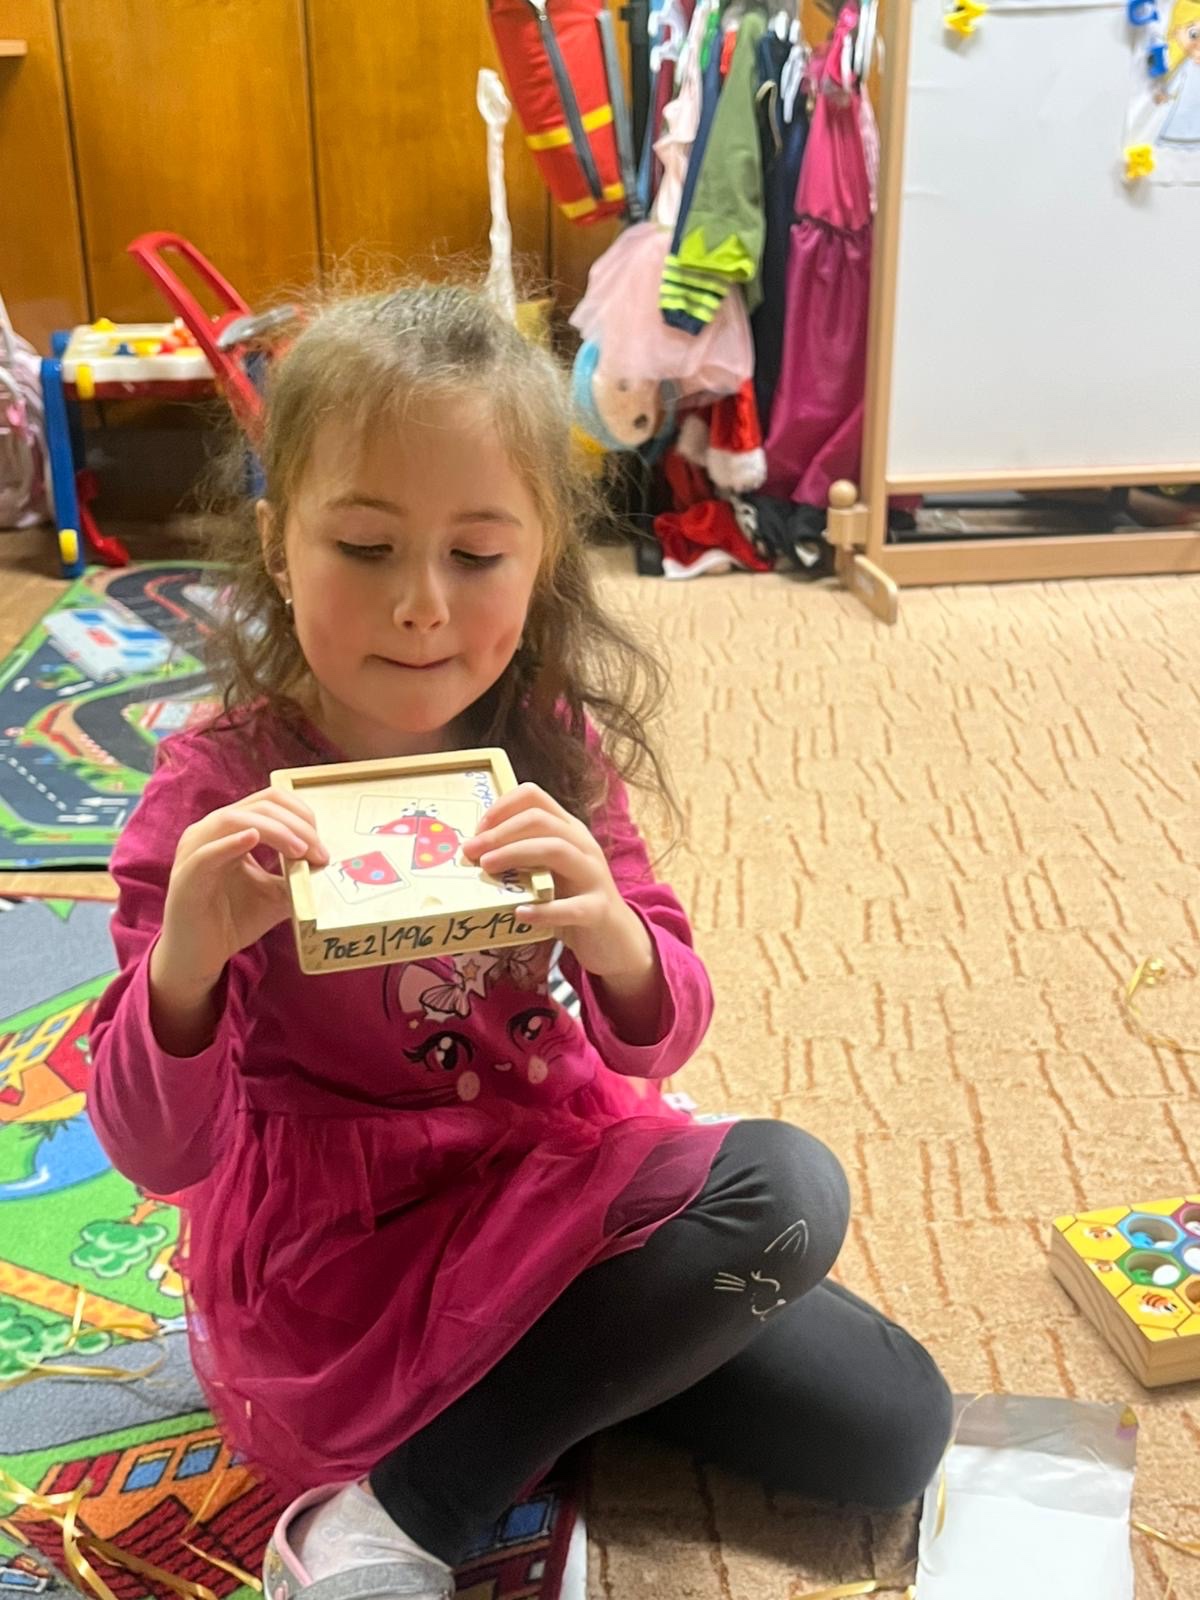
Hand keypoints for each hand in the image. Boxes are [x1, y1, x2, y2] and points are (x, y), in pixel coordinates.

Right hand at [156, 787, 327, 998]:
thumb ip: (297, 876)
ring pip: (234, 820)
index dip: (301, 814)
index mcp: (231, 829)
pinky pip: (205, 853)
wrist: (200, 957)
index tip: (322, 844)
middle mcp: (210, 831)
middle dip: (296, 824)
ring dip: (275, 831)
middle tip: (319, 852)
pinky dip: (230, 843)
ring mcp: (194, 851)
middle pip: (259, 806)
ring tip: (300, 850)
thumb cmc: (233, 920)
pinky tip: (252, 839)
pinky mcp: (185, 877)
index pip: (269, 801)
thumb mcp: (276, 894)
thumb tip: (326, 866)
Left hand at [463, 783, 653, 982]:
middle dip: (500, 832)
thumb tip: (473, 855)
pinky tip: (520, 913)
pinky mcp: (598, 909)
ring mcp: (593, 876)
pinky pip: (572, 907)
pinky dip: (544, 909)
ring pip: (556, 850)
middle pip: (541, 821)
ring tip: (488, 867)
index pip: (534, 797)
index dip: (501, 808)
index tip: (478, 831)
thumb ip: (521, 859)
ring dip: (516, 854)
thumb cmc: (572, 901)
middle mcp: (583, 846)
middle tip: (471, 851)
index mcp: (568, 831)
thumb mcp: (548, 871)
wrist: (615, 939)